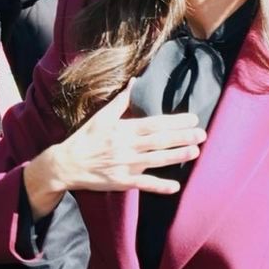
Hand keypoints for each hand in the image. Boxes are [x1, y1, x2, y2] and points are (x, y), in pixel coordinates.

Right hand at [25, 92, 204, 214]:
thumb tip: (135, 82)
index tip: (192, 119)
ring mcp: (124, 165)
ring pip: (155, 160)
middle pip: (159, 141)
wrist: (66, 164)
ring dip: (176, 156)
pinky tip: (175, 187)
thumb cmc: (85, 139)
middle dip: (182, 137)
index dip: (174, 122)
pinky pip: (143, 184)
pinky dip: (159, 186)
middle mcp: (126, 146)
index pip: (154, 124)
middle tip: (202, 134)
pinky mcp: (121, 182)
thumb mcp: (101, 117)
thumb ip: (121, 101)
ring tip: (195, 152)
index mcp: (123, 129)